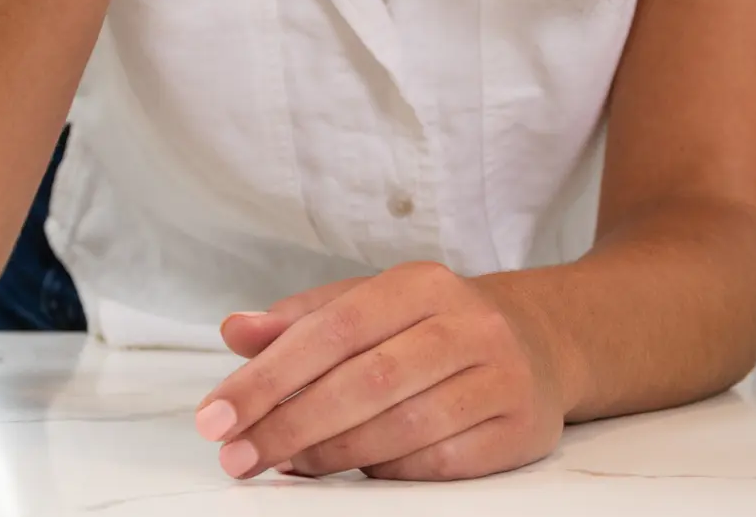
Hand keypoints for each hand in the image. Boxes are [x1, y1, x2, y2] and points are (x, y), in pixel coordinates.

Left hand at [194, 262, 569, 481]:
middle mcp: (465, 324)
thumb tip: (235, 330)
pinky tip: (352, 473)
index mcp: (419, 283)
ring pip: (401, 428)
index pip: (331, 329)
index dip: (268, 376)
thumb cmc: (432, 327)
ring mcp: (498, 376)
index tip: (217, 415)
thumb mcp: (369, 305)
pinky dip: (387, 472)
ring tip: (285, 463)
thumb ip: (300, 320)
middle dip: (289, 424)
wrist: (539, 344)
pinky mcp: (518, 428)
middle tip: (237, 456)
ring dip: (331, 454)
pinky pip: (439, 463)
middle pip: (364, 382)